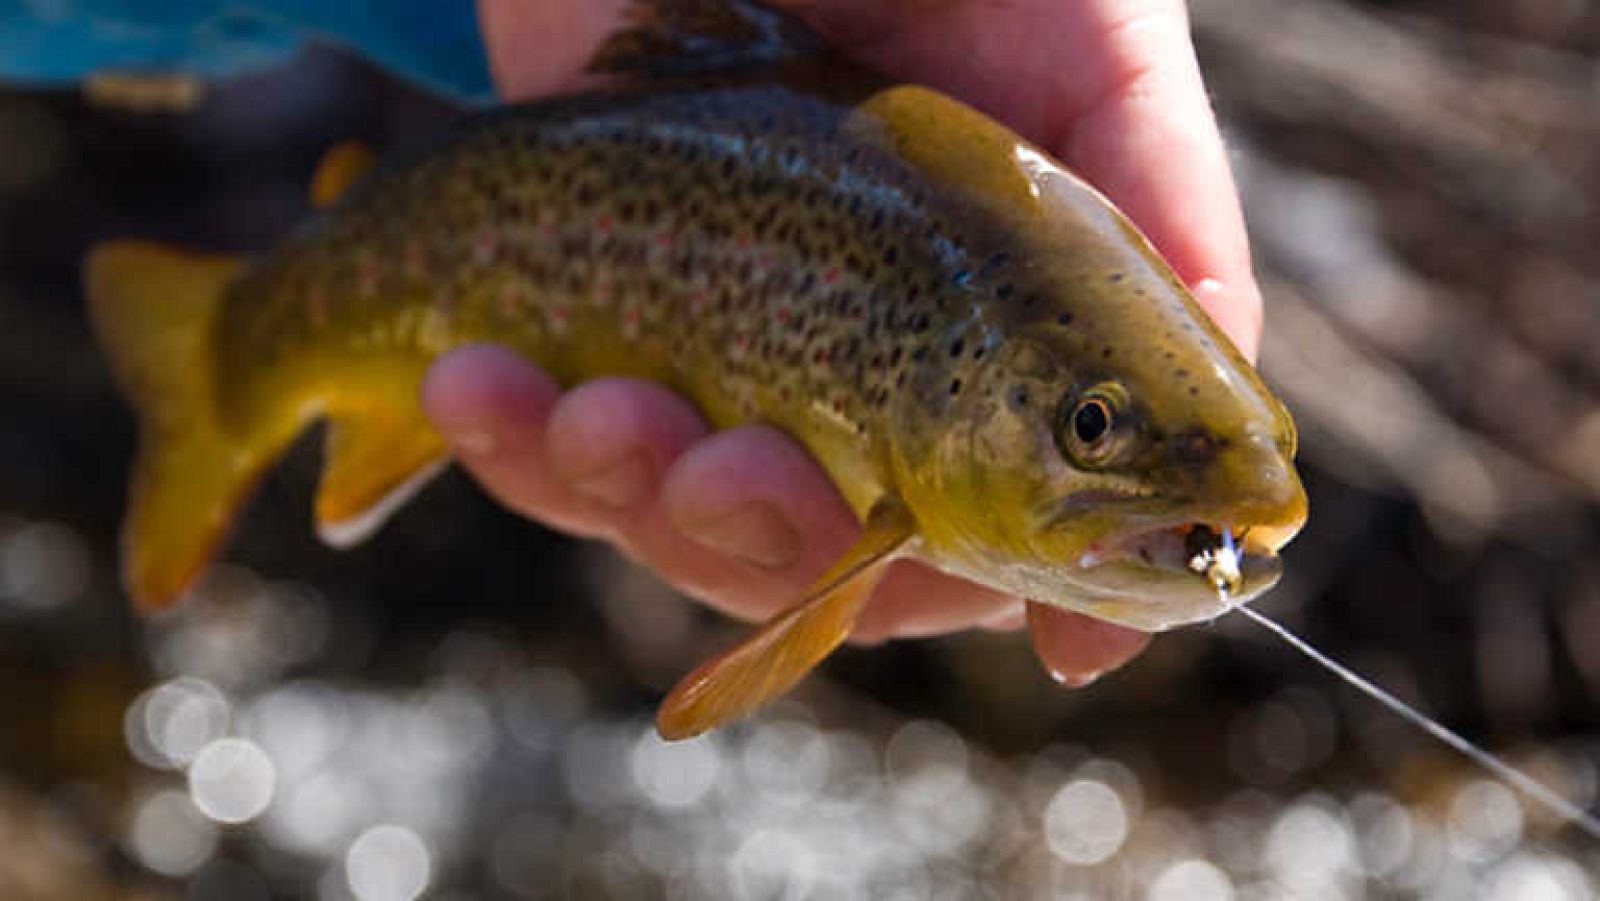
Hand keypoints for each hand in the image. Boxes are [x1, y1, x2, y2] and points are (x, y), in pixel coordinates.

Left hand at [431, 0, 1259, 683]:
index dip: (1020, 587)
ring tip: (590, 408)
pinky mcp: (582, 314)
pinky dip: (510, 435)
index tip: (1051, 634)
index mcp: (985, 332)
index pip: (1002, 515)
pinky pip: (543, 440)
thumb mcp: (1089, 43)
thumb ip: (1164, 233)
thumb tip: (1251, 491)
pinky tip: (477, 375)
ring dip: (627, 495)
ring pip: (673, 520)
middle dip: (768, 545)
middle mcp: (856, 364)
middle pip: (823, 556)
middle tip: (739, 471)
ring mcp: (716, 349)